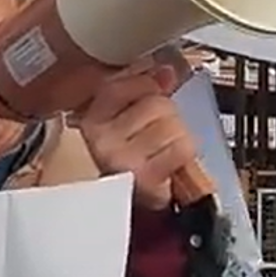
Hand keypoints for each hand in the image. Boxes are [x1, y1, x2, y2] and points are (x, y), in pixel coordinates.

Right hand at [75, 64, 196, 209]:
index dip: (147, 85)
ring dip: (178, 139)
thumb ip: (145, 90)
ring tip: (163, 152)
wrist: (136, 206)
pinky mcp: (142, 175)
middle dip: (168, 118)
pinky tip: (169, 165)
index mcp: (92, 118)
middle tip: (157, 138)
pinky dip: (183, 156)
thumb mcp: (131, 119)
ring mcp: (119, 156)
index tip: (154, 92)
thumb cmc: (134, 160)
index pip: (124, 84)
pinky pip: (181, 148)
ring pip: (172, 125)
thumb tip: (165, 71)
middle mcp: (100, 137)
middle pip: (156, 103)